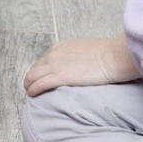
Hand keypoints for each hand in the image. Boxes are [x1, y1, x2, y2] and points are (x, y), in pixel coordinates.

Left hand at [23, 35, 140, 95]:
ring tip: (29, 92)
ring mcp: (56, 65)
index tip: (39, 77)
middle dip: (31, 78)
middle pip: (35, 68)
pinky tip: (32, 94)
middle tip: (31, 87)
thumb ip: (75, 55)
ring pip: (32, 76)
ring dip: (29, 85)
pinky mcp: (60, 76)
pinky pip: (39, 84)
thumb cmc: (106, 54)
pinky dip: (33, 89)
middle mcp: (54, 54)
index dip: (39, 70)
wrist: (113, 56)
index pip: (42, 60)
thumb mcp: (85, 49)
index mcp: (60, 47)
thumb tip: (77, 63)